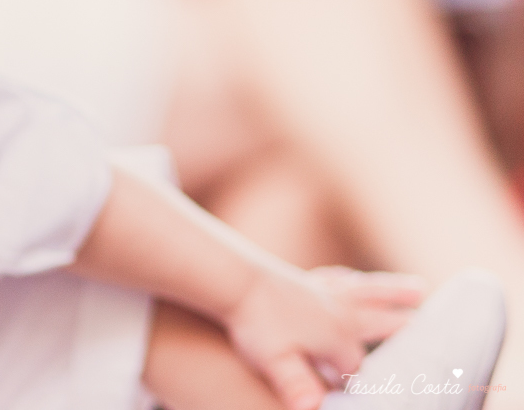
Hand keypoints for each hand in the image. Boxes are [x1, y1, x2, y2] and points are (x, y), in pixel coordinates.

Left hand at [224, 265, 424, 409]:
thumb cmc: (256, 322)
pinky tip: (351, 280)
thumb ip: (298, 387)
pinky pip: (337, 279)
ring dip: (393, 291)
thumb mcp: (277, 362)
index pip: (358, 370)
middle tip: (439, 328)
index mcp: (337, 336)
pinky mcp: (305, 280)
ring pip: (368, 291)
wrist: (234, 280)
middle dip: (405, 329)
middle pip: (381, 322)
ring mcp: (324, 291)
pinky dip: (350, 280)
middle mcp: (338, 310)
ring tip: (419, 289)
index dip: (362, 385)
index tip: (378, 394)